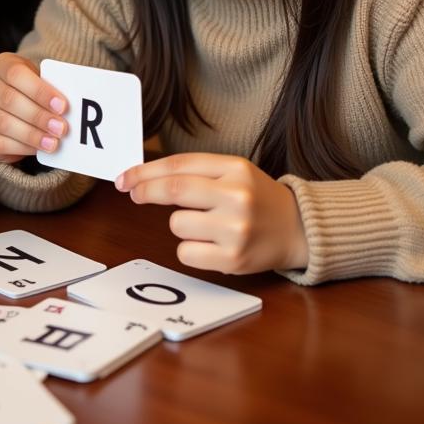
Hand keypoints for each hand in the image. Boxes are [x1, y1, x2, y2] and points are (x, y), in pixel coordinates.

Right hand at [0, 53, 68, 162]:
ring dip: (31, 135)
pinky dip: (21, 147)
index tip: (62, 106)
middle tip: (61, 128)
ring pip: (3, 123)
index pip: (16, 73)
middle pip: (8, 99)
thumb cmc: (31, 89)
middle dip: (38, 115)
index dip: (39, 90)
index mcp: (1, 65)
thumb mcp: (39, 79)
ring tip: (53, 142)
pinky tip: (38, 149)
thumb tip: (67, 108)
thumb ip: (50, 87)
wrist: (12, 104)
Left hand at [119, 153, 308, 273]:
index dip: (145, 171)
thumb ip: (195, 171)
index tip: (125, 178)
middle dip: (146, 191)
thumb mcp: (233, 172)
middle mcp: (236, 196)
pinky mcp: (233, 259)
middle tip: (134, 193)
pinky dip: (189, 249)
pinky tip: (210, 244)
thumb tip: (143, 177)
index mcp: (234, 168)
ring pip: (177, 224)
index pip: (179, 165)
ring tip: (205, 225)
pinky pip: (186, 252)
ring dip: (180, 224)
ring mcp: (235, 229)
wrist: (298, 229)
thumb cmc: (255, 198)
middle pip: (174, 190)